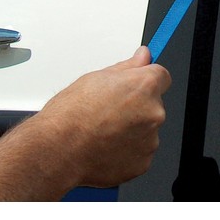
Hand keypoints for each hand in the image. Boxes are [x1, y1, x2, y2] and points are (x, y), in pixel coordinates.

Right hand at [37, 45, 171, 188]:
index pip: (162, 76)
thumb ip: (128, 66)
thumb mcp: (97, 77)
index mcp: (145, 86)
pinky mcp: (143, 162)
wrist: (58, 149)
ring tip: (104, 131)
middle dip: (138, 106)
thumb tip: (143, 56)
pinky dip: (128, 150)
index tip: (139, 84)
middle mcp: (155, 112)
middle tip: (111, 111)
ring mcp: (150, 139)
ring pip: (147, 129)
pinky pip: (140, 151)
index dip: (147, 79)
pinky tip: (106, 146)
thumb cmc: (72, 114)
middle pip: (154, 104)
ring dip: (133, 129)